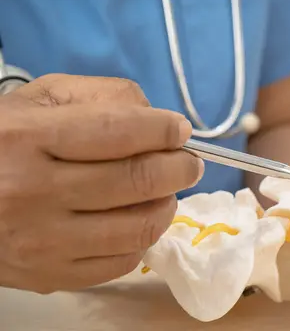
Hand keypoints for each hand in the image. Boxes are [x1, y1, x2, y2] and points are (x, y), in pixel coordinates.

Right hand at [0, 74, 202, 293]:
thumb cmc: (7, 142)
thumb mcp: (44, 99)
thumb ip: (103, 96)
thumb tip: (158, 118)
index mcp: (28, 137)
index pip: (118, 131)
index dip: (163, 130)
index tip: (181, 130)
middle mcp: (33, 191)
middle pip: (136, 181)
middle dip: (180, 168)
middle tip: (189, 163)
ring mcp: (42, 240)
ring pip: (137, 227)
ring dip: (167, 205)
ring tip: (166, 191)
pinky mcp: (49, 275)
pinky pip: (121, 263)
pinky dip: (143, 239)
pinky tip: (138, 219)